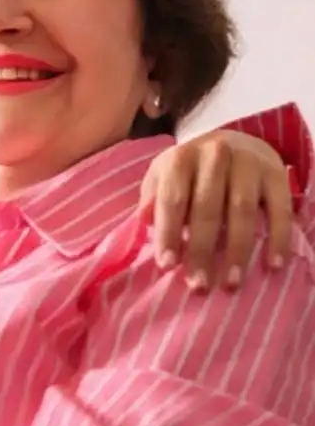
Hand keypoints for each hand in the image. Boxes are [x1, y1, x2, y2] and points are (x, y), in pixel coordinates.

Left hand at [139, 130, 292, 289]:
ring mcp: (249, 163)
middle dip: (202, 249)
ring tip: (231, 283)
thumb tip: (144, 226)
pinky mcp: (276, 174)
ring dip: (237, 250)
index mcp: (181, 159)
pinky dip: (278, 238)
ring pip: (242, 211)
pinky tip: (272, 265)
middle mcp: (215, 156)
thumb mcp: (164, 178)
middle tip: (199, 284)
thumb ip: (153, 201)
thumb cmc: (191, 172)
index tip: (167, 265)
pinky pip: (280, 209)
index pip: (173, 200)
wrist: (235, 141)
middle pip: (207, 208)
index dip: (169, 233)